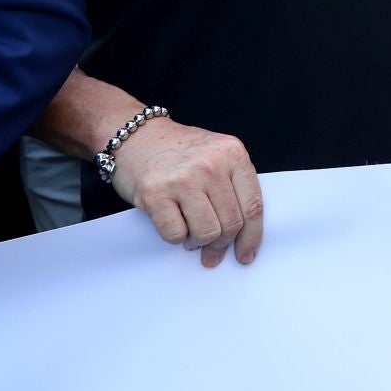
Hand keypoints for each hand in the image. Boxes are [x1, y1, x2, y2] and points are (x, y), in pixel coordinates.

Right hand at [108, 118, 263, 266]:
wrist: (137, 136)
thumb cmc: (179, 150)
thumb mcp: (218, 154)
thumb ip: (233, 185)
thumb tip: (244, 234)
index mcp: (233, 154)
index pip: (253, 206)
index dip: (252, 237)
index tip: (246, 254)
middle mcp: (211, 164)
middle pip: (231, 223)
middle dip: (223, 245)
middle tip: (213, 252)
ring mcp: (183, 179)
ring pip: (207, 233)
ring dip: (199, 242)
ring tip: (191, 234)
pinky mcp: (155, 194)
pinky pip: (176, 235)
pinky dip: (176, 238)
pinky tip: (174, 223)